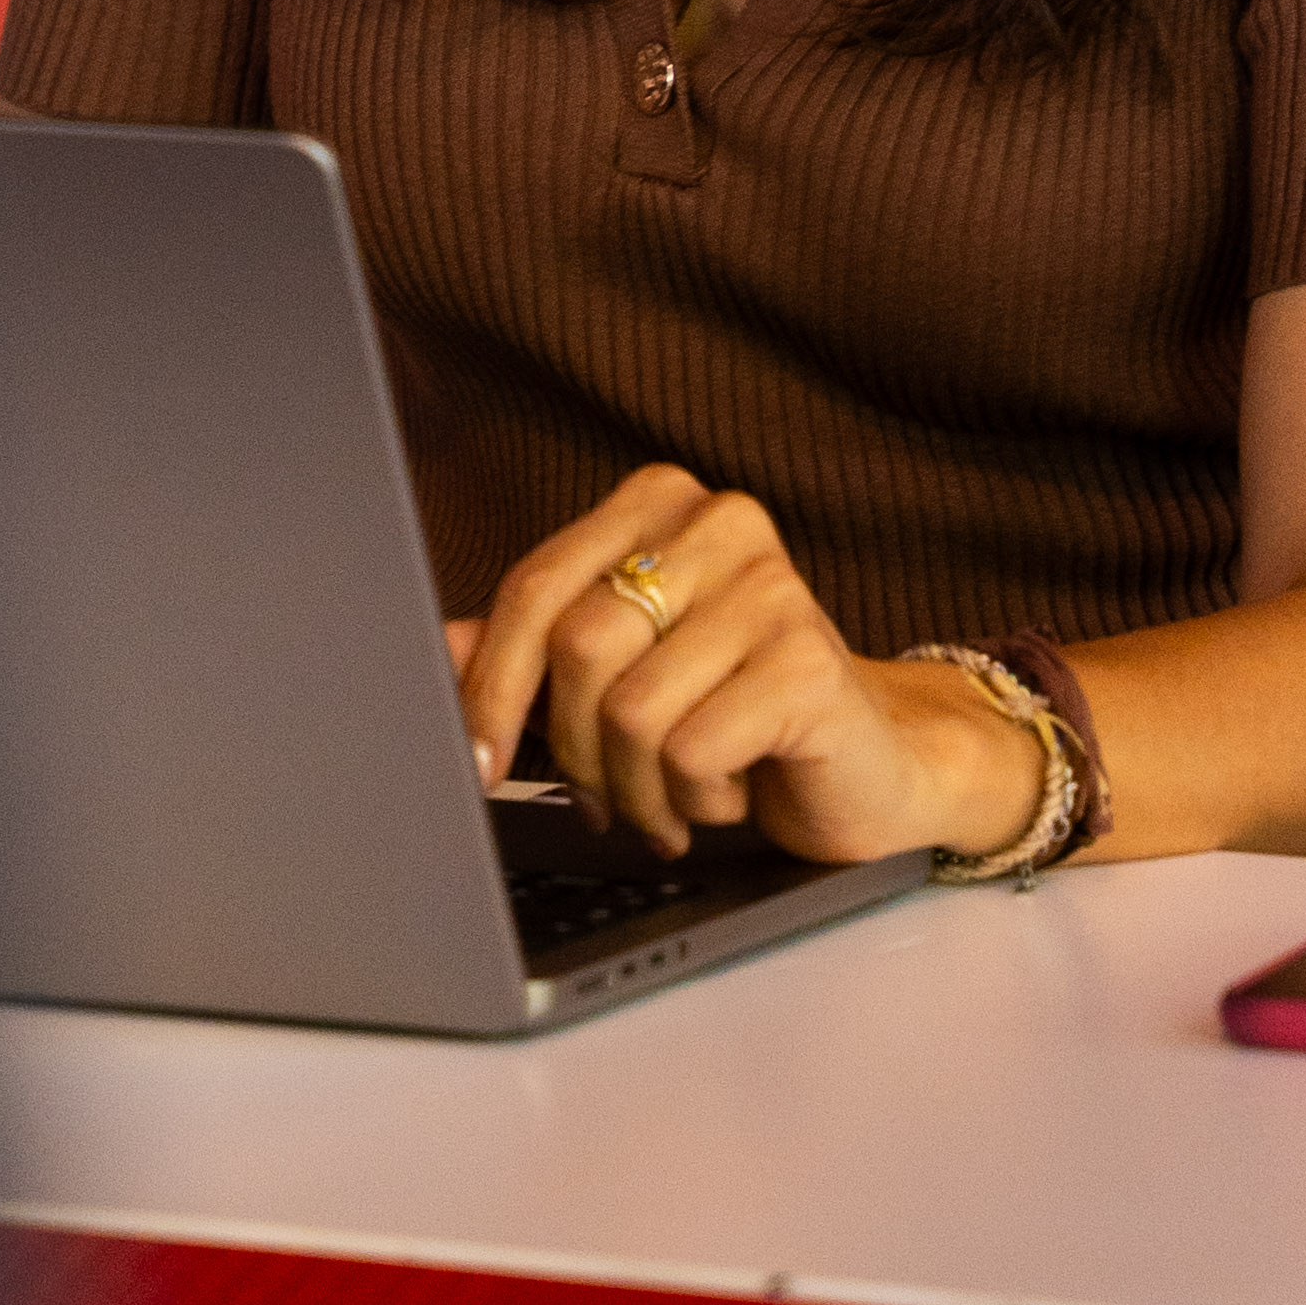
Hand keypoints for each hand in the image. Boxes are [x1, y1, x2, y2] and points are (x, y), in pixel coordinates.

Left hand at [452, 468, 1050, 870]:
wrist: (867, 765)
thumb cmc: (731, 715)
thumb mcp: (620, 679)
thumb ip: (532, 652)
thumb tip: (438, 648)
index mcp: (658, 503)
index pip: (535, 586)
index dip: (489, 686)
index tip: (474, 762)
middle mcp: (719, 522)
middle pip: (575, 648)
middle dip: (574, 750)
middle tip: (600, 799)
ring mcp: (773, 586)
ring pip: (629, 712)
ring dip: (636, 790)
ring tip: (673, 802)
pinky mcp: (809, 661)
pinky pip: (690, 752)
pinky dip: (693, 802)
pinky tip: (728, 793)